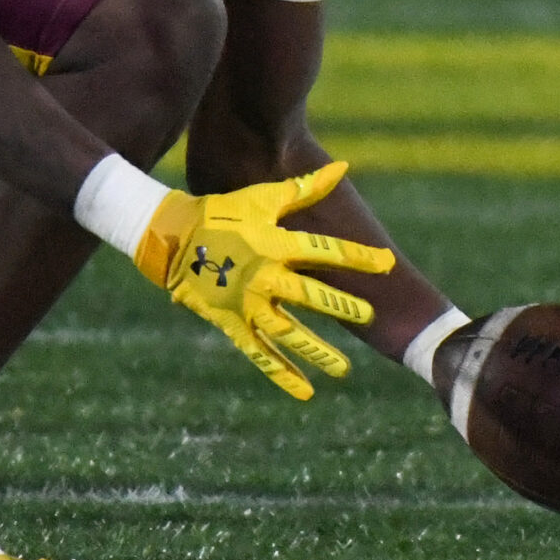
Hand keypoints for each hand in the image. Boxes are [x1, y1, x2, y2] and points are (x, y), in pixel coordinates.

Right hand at [131, 159, 395, 399]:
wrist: (172, 237)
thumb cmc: (222, 213)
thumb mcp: (262, 198)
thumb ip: (305, 189)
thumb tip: (343, 167)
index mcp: (274, 244)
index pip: (324, 250)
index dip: (357, 256)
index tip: (386, 263)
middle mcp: (263, 276)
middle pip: (310, 295)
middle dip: (341, 306)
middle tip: (369, 316)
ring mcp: (245, 303)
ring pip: (287, 332)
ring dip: (316, 350)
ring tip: (344, 369)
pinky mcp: (231, 323)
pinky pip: (258, 354)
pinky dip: (281, 374)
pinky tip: (306, 391)